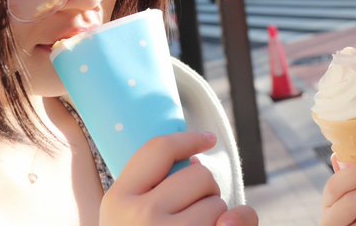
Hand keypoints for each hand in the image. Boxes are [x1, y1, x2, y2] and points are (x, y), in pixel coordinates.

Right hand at [100, 132, 250, 225]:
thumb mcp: (130, 220)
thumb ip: (157, 192)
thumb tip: (206, 173)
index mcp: (118, 201)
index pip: (157, 150)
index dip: (188, 138)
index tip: (208, 138)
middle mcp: (141, 216)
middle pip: (200, 175)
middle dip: (205, 193)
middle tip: (189, 218)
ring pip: (220, 203)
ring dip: (217, 218)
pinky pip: (237, 222)